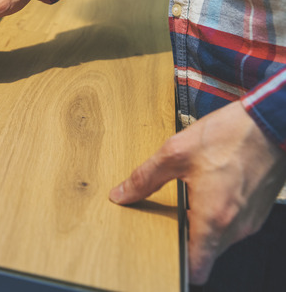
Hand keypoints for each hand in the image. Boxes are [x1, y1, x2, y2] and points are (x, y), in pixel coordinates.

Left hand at [109, 101, 285, 283]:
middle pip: (207, 253)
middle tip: (167, 223)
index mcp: (214, 218)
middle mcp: (236, 226)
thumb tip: (122, 194)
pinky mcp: (257, 210)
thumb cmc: (231, 136)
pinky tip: (206, 194)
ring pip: (220, 240)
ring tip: (187, 204)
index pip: (199, 266)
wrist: (268, 123)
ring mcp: (250, 220)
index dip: (179, 267)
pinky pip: (233, 226)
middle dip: (186, 243)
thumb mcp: (175, 153)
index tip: (163, 257)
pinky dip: (218, 218)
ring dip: (202, 229)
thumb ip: (145, 178)